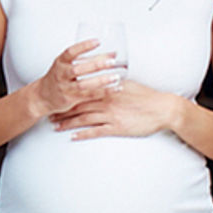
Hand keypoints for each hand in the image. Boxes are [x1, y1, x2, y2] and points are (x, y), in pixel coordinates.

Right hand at [22, 40, 119, 120]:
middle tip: (111, 61)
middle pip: (78, 69)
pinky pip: (89, 96)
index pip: (71, 52)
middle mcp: (61, 74)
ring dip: (101, 81)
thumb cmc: (59, 77)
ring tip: (116, 77)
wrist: (42, 96)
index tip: (98, 41)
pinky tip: (115, 88)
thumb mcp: (68, 65)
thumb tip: (113, 53)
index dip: (84, 46)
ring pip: (84, 84)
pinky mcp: (70, 99)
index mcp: (60, 62)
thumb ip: (87, 59)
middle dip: (96, 65)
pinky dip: (103, 92)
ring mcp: (65, 87)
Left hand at [54, 82, 183, 140]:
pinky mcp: (116, 127)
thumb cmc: (148, 97)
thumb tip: (108, 75)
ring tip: (55, 127)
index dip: (68, 95)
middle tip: (50, 114)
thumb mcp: (130, 84)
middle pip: (78, 106)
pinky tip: (73, 137)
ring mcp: (110, 115)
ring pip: (83, 119)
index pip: (82, 91)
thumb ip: (115, 81)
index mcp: (108, 89)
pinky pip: (95, 131)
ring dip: (68, 123)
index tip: (58, 98)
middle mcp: (106, 101)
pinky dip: (83, 134)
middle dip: (62, 111)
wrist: (162, 109)